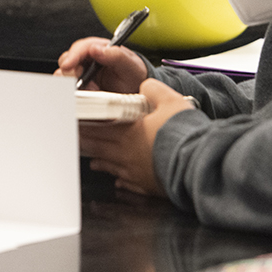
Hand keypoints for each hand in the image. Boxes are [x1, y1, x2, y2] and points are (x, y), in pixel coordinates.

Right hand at [55, 37, 148, 92]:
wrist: (137, 93)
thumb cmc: (134, 74)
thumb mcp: (130, 65)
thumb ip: (116, 55)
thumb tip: (95, 49)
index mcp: (99, 48)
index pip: (80, 48)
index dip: (72, 56)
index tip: (68, 65)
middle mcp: (87, 60)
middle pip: (67, 61)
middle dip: (70, 72)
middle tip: (78, 83)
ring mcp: (82, 74)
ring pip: (64, 76)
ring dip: (72, 85)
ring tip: (90, 91)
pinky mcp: (81, 88)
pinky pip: (70, 89)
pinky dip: (74, 94)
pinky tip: (86, 97)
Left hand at [79, 79, 195, 195]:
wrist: (196, 162)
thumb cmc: (183, 134)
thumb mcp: (170, 100)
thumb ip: (153, 89)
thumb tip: (144, 86)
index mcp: (129, 132)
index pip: (99, 127)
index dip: (84, 124)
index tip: (74, 122)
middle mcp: (127, 154)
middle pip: (99, 148)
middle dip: (85, 143)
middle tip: (74, 141)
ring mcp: (135, 172)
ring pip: (110, 166)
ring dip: (99, 161)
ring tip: (91, 161)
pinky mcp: (146, 185)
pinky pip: (127, 182)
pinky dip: (119, 179)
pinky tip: (117, 179)